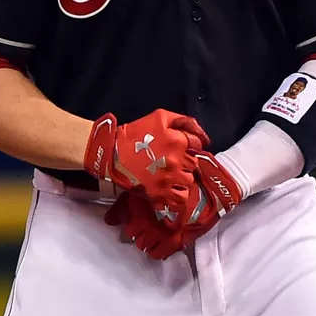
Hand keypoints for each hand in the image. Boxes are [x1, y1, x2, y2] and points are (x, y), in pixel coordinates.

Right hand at [84, 110, 209, 207]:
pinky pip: (180, 198)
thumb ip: (185, 121)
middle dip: (185, 161)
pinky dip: (178, 194)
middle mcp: (176, 161)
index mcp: (178, 141)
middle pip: (193, 164)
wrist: (112, 153)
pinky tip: (171, 188)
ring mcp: (168, 178)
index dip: (191, 145)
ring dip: (182, 177)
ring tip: (170, 174)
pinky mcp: (159, 193)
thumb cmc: (135, 133)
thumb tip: (203, 135)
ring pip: (188, 181)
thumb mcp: (160, 117)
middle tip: (172, 160)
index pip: (198, 145)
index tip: (182, 148)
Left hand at [104, 151, 241, 259]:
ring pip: (145, 245)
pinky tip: (160, 245)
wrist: (214, 184)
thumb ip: (128, 199)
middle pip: (133, 234)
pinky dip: (158, 251)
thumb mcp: (155, 180)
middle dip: (136, 229)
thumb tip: (108, 220)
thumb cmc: (185, 176)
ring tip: (152, 233)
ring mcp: (165, 230)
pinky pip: (161, 253)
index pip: (124, 220)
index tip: (130, 216)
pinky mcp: (180, 238)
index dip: (126, 219)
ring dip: (146, 240)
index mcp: (143, 200)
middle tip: (142, 223)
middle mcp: (150, 217)